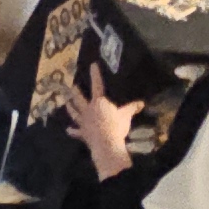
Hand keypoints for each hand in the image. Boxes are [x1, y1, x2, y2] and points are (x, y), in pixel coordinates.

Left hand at [65, 64, 137, 178]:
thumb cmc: (116, 126)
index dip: (95, 74)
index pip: (97, 85)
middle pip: (80, 99)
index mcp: (99, 102)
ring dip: (70, 108)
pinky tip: (68, 130)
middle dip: (76, 92)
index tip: (92, 65)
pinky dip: (72, 131)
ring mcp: (84, 122)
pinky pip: (76, 131)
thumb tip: (142, 103)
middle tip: (72, 86)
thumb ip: (132, 108)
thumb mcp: (126, 115)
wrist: (106, 144)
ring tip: (66, 103)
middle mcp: (89, 110)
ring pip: (74, 113)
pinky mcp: (82, 133)